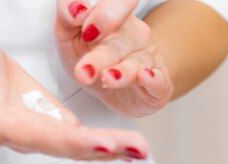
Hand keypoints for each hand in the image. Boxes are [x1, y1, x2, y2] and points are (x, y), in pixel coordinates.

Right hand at [0, 30, 148, 160]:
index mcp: (5, 126)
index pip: (45, 137)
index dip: (76, 142)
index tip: (105, 144)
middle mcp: (27, 138)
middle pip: (70, 147)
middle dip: (106, 148)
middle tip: (140, 149)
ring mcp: (42, 135)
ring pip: (81, 147)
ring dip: (114, 150)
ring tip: (142, 151)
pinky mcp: (53, 127)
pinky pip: (83, 140)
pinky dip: (108, 145)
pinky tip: (131, 149)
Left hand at [54, 0, 173, 117]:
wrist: (114, 90)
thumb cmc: (92, 57)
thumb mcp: (69, 36)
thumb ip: (66, 15)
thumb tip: (76, 8)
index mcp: (116, 16)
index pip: (117, 3)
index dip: (103, 15)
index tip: (83, 29)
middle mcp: (136, 33)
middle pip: (121, 39)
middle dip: (101, 55)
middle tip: (84, 70)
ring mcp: (149, 58)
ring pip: (137, 61)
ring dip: (122, 72)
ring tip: (107, 79)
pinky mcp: (160, 84)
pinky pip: (160, 80)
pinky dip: (154, 79)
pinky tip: (145, 77)